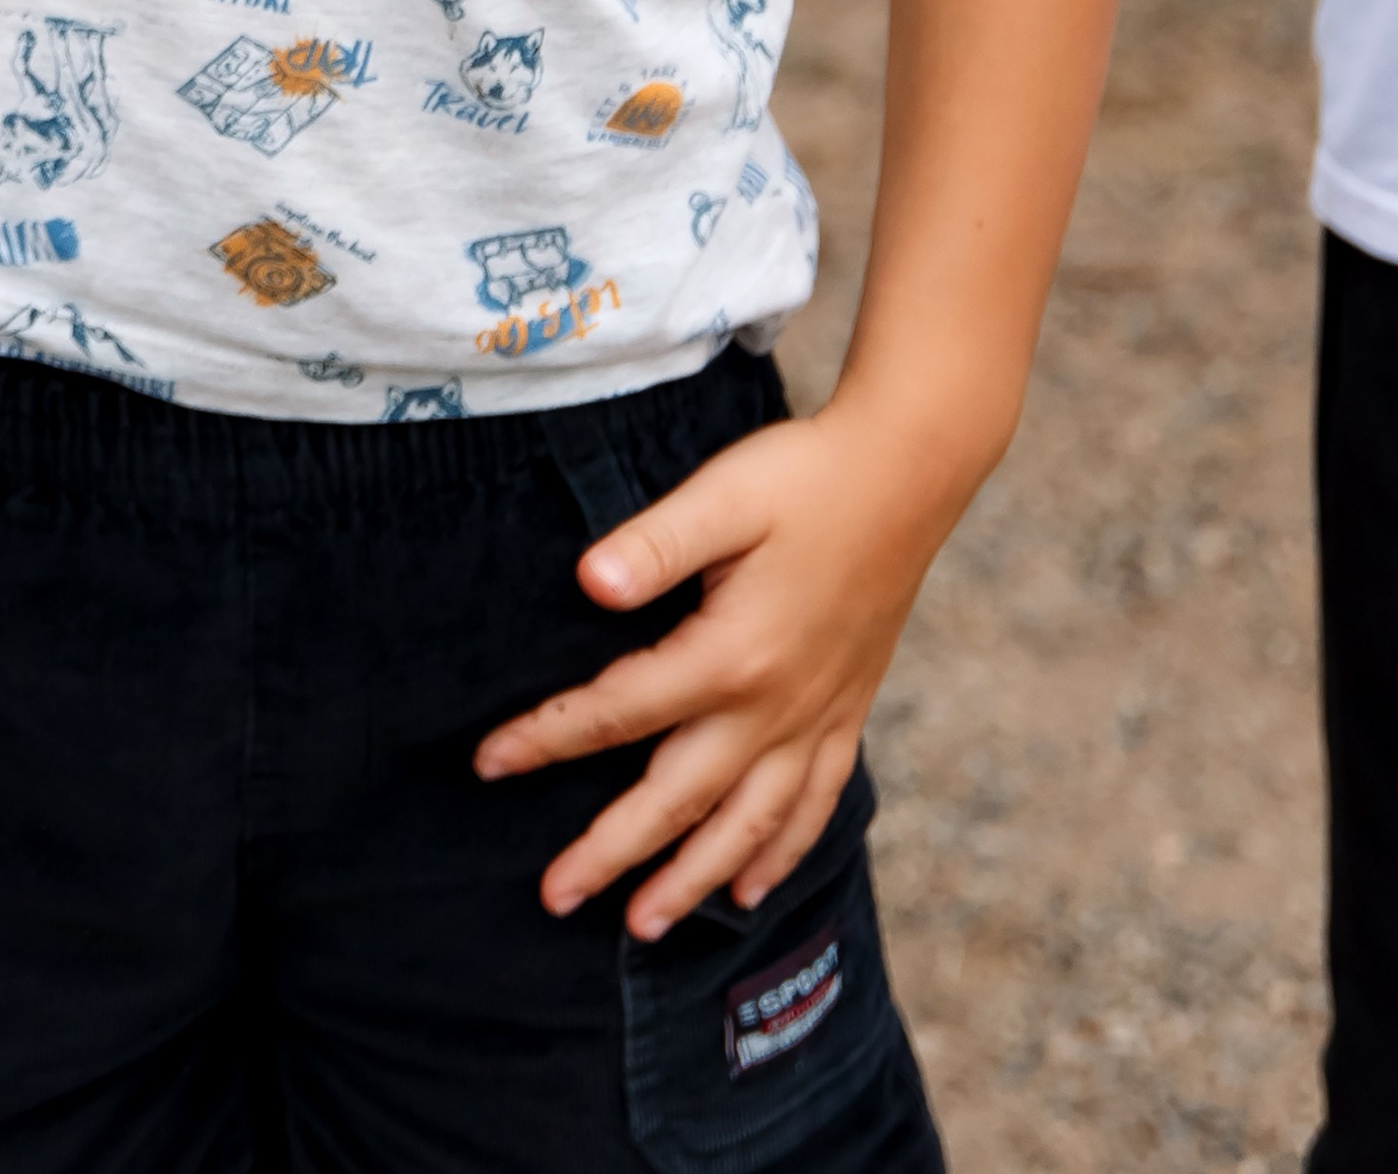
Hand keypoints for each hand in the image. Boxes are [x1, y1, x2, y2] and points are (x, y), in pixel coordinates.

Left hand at [473, 397, 967, 936]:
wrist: (909, 471)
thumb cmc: (805, 476)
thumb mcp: (724, 494)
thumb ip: (654, 542)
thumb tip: (586, 582)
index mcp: (732, 653)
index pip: (620, 711)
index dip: (548, 738)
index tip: (488, 763)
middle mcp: (775, 706)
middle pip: (679, 797)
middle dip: (613, 852)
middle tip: (555, 899)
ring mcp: (817, 717)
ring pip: (748, 823)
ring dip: (694, 878)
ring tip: (645, 926)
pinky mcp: (847, 712)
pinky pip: (814, 805)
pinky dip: (780, 852)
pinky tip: (752, 889)